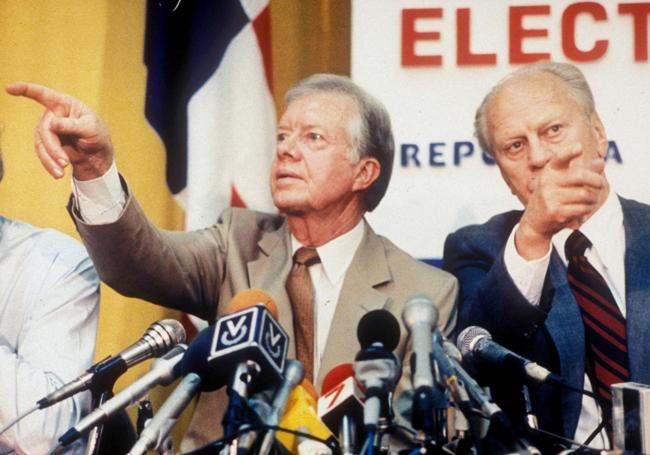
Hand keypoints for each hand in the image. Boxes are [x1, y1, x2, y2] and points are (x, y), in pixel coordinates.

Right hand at [6, 82, 113, 179]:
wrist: (98, 155)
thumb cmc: (98, 135)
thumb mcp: (91, 128)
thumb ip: (72, 125)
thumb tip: (52, 123)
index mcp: (65, 104)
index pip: (43, 94)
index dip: (25, 90)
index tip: (9, 88)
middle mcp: (53, 115)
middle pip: (44, 130)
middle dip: (53, 148)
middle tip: (65, 162)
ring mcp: (49, 130)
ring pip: (41, 144)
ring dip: (50, 159)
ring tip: (61, 173)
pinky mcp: (47, 144)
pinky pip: (43, 154)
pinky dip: (49, 164)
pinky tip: (58, 174)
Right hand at [515, 144, 606, 258]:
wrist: (534, 221)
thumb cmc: (553, 198)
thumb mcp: (563, 182)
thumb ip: (583, 171)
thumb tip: (601, 162)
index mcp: (549, 171)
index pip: (560, 158)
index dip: (569, 152)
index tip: (579, 147)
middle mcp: (547, 182)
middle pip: (580, 176)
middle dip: (596, 180)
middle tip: (600, 184)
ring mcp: (549, 197)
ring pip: (584, 194)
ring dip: (593, 199)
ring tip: (591, 201)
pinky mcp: (554, 211)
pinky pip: (581, 209)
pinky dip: (586, 210)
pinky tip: (583, 212)